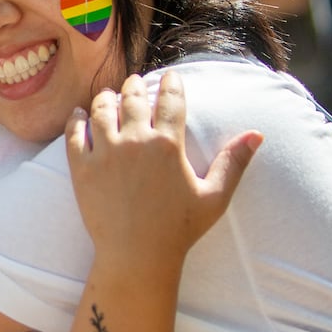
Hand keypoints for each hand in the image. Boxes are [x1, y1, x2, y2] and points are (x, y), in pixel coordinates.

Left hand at [65, 71, 261, 264]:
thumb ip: (234, 163)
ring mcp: (105, 153)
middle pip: (132, 98)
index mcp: (168, 145)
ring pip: (101, 109)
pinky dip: (76, 119)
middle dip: (135, 86)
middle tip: (135, 83)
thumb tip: (257, 134)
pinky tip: (79, 113)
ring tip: (108, 95)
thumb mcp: (214, 197)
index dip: (171, 83)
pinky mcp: (81, 168)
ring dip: (106, 98)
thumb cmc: (179, 229)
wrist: (137, 256)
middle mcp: (135, 142)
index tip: (170, 76)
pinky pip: (74, 133)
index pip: (170, 100)